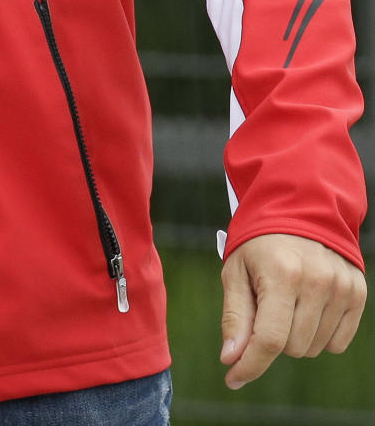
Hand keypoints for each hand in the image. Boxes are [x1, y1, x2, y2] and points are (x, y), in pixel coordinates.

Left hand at [220, 233, 366, 388]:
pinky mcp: (357, 293)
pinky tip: (309, 306)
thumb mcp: (237, 271)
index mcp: (282, 273)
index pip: (269, 339)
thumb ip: (235, 317)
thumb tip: (231, 359)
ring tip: (288, 301)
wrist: (300, 209)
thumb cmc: (260, 243)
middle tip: (267, 306)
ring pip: (315, 349)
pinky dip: (320, 334)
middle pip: (292, 348)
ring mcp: (341, 287)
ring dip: (296, 336)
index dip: (250, 365)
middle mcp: (317, 281)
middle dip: (273, 338)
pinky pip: (338, 343)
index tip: (233, 378)